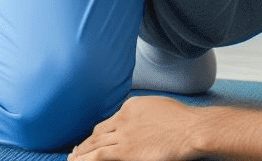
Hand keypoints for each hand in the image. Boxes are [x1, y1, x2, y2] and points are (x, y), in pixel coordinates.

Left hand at [68, 96, 201, 160]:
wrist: (189, 128)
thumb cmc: (183, 121)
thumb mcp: (159, 108)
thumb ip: (145, 115)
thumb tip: (141, 124)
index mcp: (132, 105)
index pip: (110, 121)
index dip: (99, 132)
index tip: (95, 139)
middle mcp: (123, 118)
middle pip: (99, 132)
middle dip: (86, 142)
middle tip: (75, 150)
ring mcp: (123, 135)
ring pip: (94, 144)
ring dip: (81, 152)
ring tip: (72, 159)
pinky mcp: (125, 151)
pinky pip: (98, 156)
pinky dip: (85, 159)